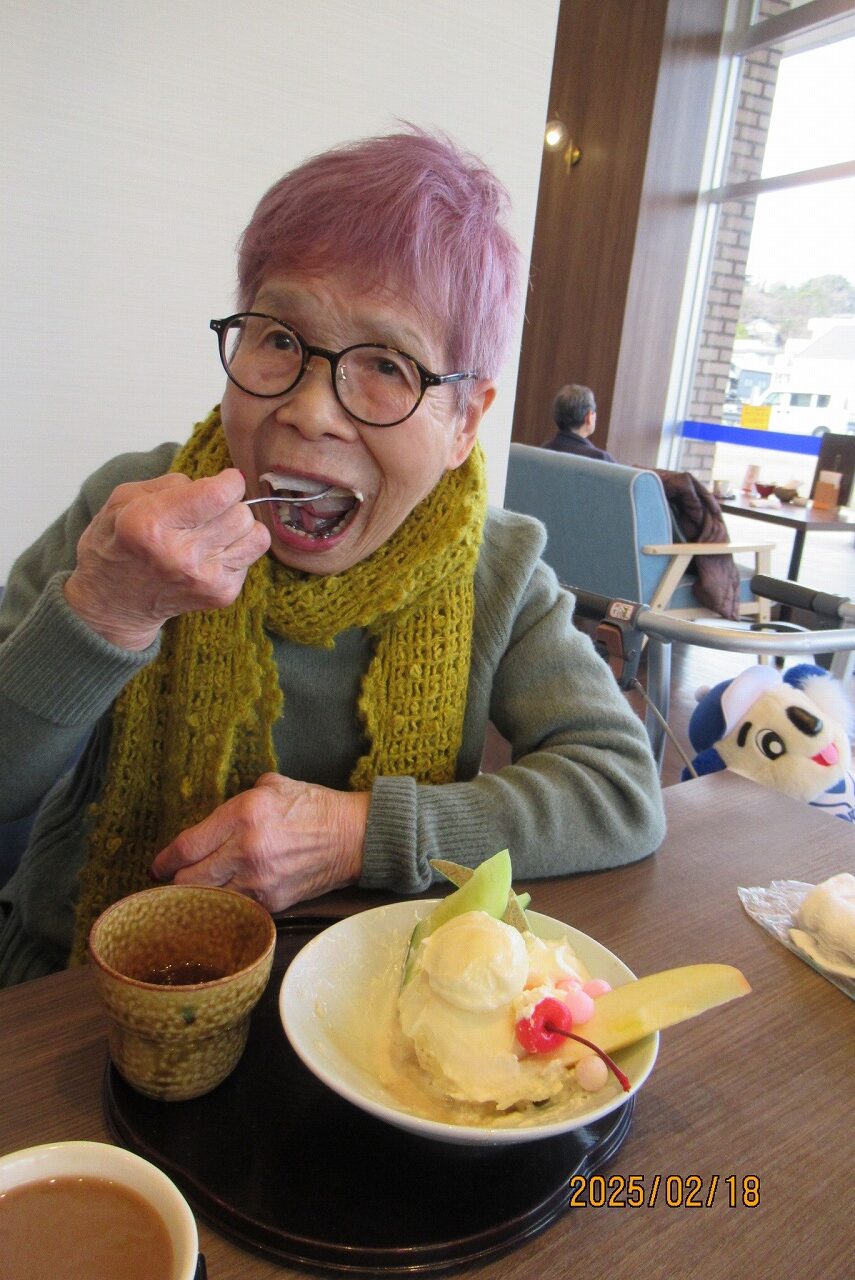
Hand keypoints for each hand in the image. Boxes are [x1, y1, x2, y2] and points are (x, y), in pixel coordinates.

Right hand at [64, 469, 270, 648]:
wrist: (113, 602)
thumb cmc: (118, 542)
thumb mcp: (126, 498)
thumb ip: (173, 484)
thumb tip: (217, 481)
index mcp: (151, 524)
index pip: (219, 494)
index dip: (230, 481)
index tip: (225, 481)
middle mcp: (180, 554)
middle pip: (242, 513)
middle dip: (231, 505)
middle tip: (210, 511)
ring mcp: (203, 579)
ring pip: (257, 536)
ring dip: (240, 528)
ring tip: (214, 532)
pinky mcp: (220, 595)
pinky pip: (251, 558)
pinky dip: (236, 551)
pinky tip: (210, 554)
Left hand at [150, 773, 369, 911]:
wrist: (354, 837)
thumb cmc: (314, 806)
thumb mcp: (273, 786)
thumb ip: (237, 801)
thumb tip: (213, 819)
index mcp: (243, 815)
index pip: (187, 846)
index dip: (165, 860)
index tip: (157, 866)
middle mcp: (246, 850)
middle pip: (189, 880)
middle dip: (176, 882)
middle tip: (173, 880)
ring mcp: (259, 881)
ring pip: (208, 900)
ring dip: (199, 898)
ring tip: (196, 894)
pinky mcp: (272, 903)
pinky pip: (234, 909)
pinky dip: (225, 906)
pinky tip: (223, 902)